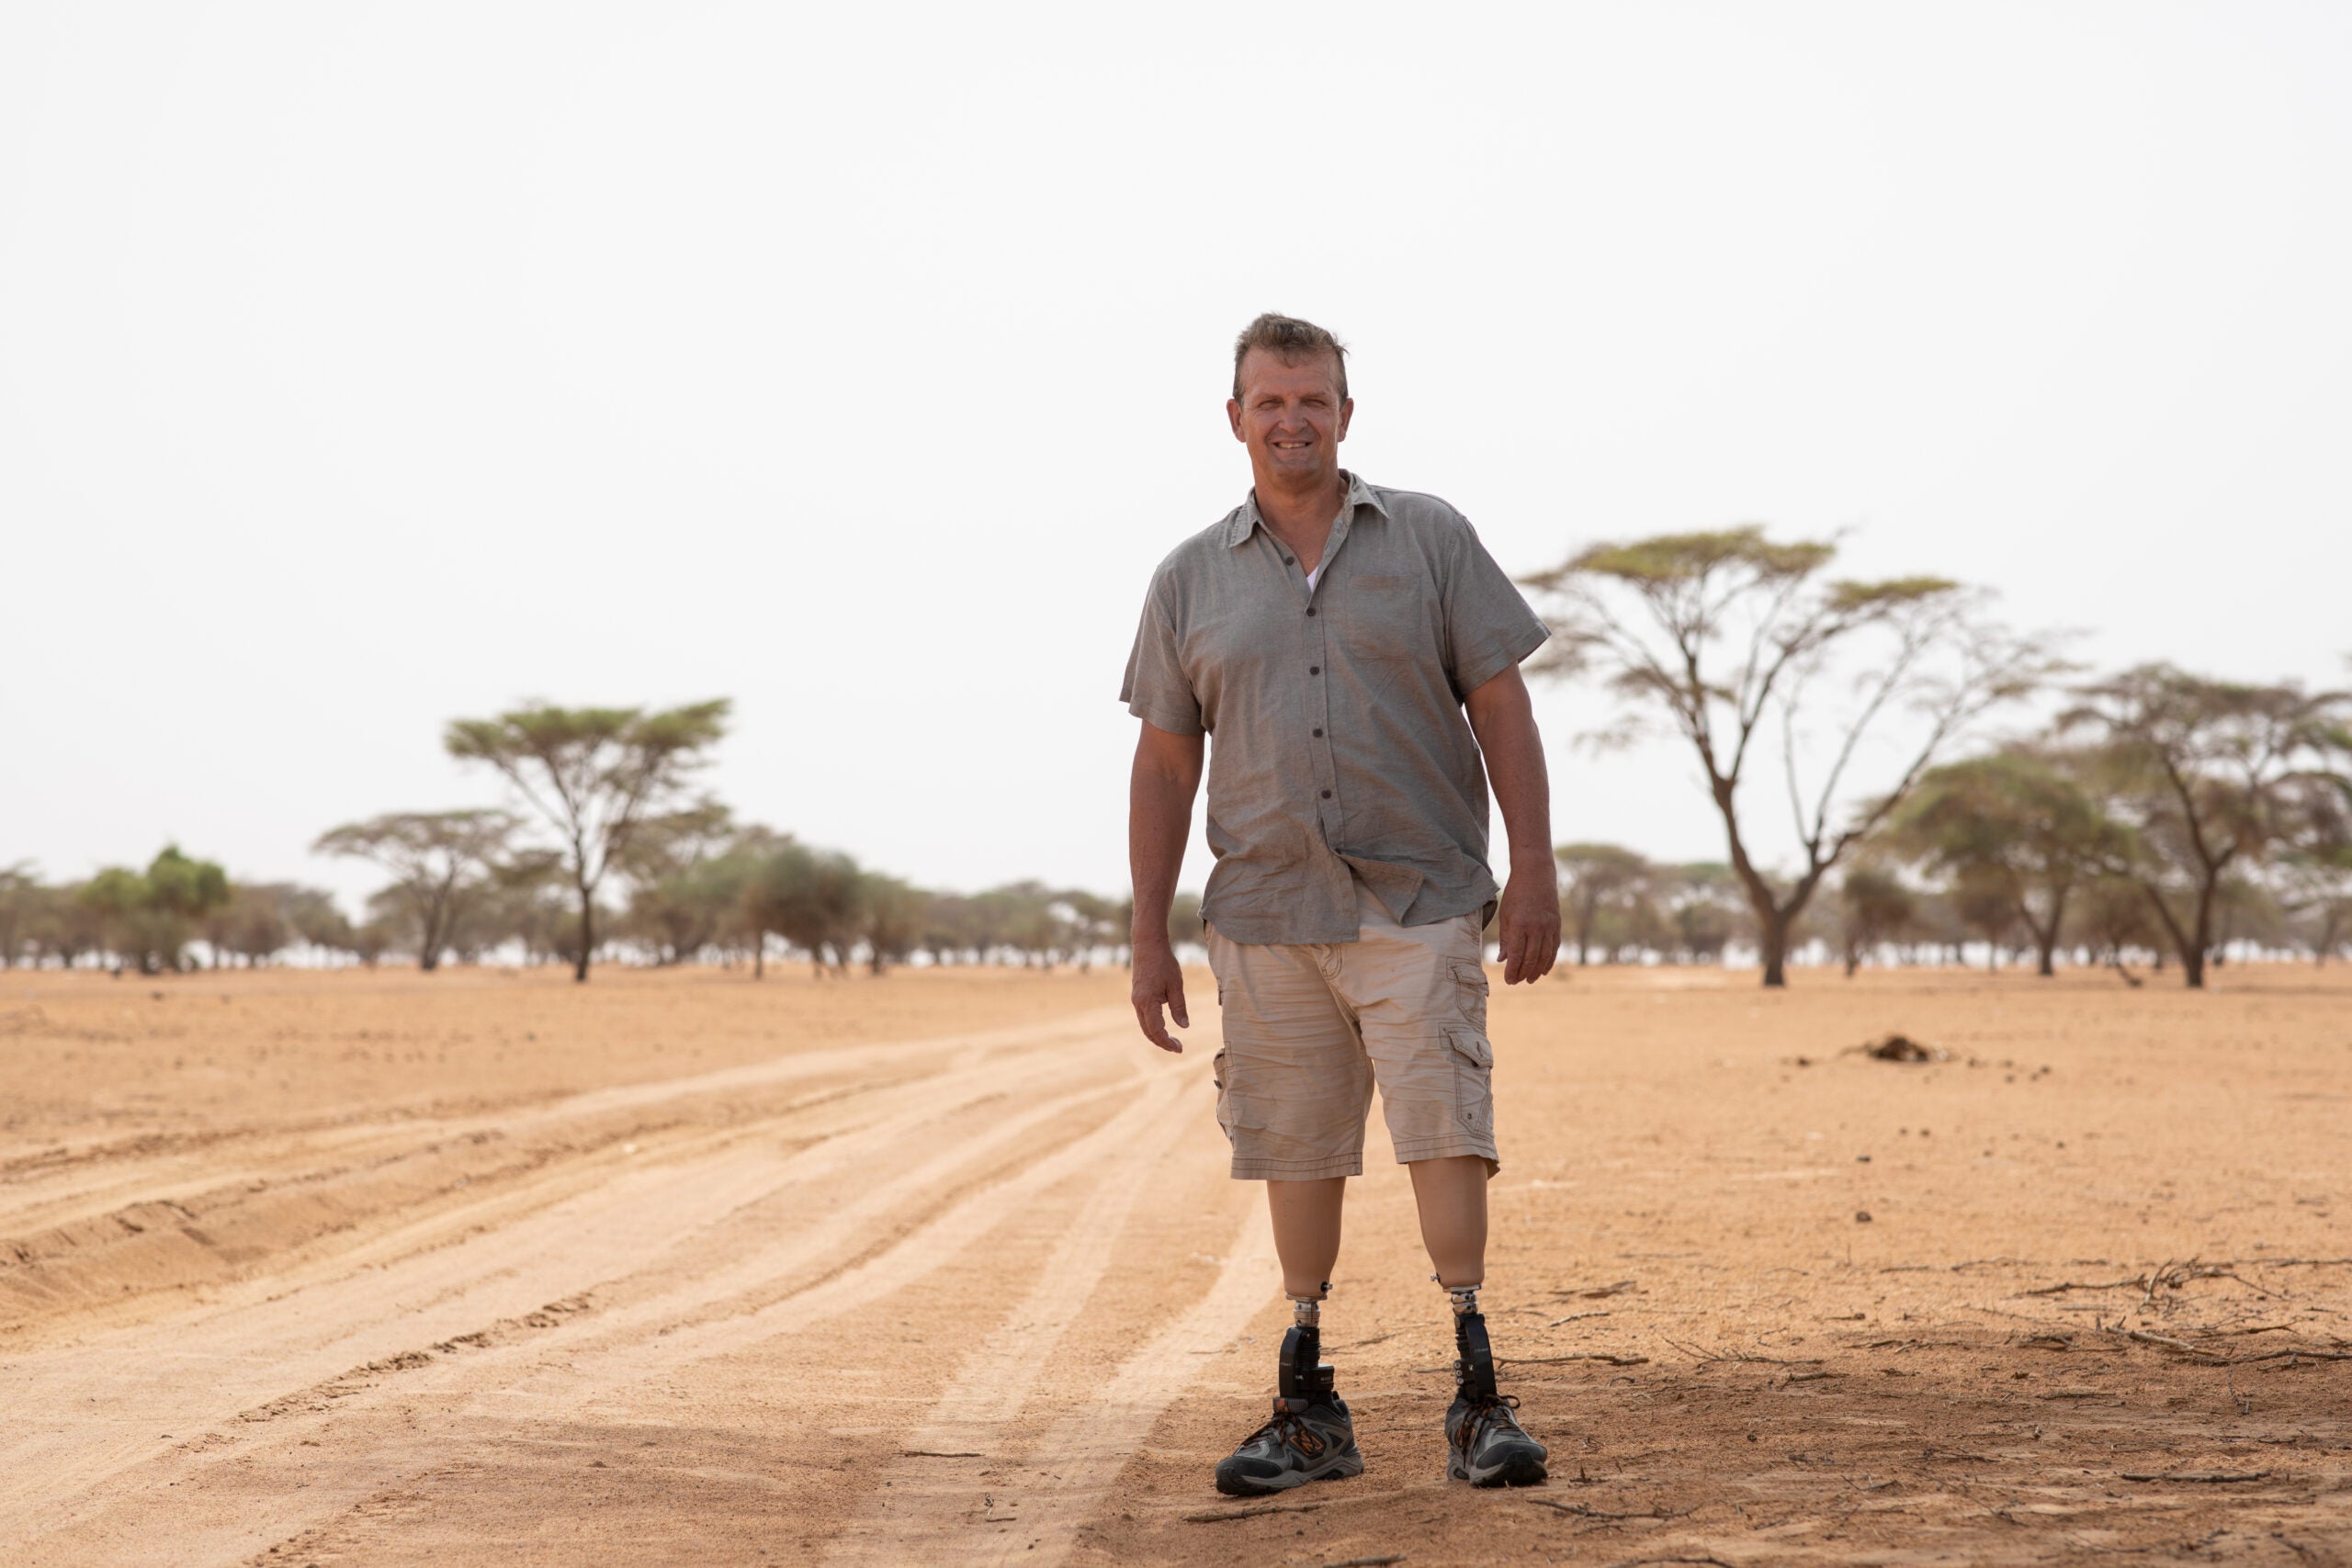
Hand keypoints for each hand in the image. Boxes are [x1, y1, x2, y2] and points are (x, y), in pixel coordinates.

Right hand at [1130, 940, 1189, 1051]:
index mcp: (1148, 1002)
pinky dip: (1153, 1025)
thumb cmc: (1163, 962)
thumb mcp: (1176, 985)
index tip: (1180, 1049)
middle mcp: (1138, 1003)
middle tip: (1178, 1048)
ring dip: (1157, 1035)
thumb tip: (1184, 1026)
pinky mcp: (1137, 996)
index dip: (1167, 1042)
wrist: (1147, 944)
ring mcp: (1136, 1000)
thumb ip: (1179, 1007)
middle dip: (1162, 1042)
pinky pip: (1144, 1017)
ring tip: (1173, 1040)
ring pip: (1145, 1025)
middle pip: (1148, 1032)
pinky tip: (1164, 1026)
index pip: (1157, 1030)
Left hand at [1494, 871, 1559, 985]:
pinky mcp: (1557, 925)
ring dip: (1537, 970)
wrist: (1536, 874)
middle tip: (1517, 981)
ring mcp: (1548, 926)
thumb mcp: (1505, 914)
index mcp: (1519, 925)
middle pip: (1531, 958)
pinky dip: (1549, 960)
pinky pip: (1554, 947)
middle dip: (1523, 973)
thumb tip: (1503, 960)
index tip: (1508, 980)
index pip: (1516, 955)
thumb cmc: (1516, 893)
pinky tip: (1543, 969)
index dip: (1512, 970)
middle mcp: (1536, 927)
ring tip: (1530, 979)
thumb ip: (1505, 938)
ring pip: (1544, 956)